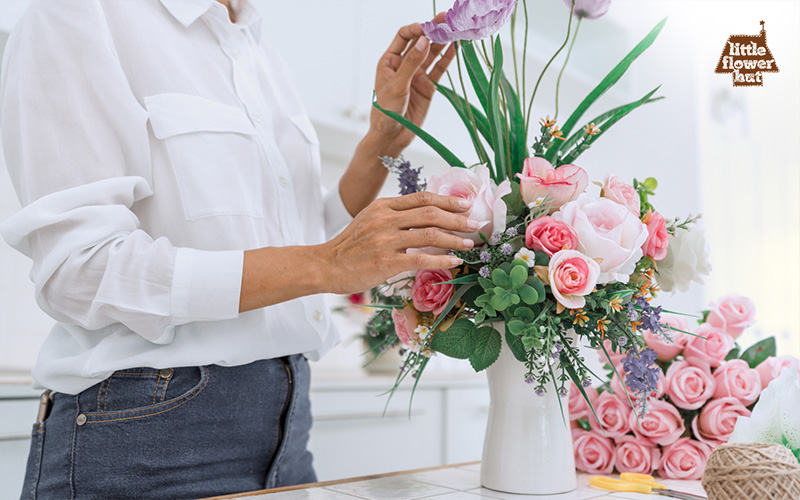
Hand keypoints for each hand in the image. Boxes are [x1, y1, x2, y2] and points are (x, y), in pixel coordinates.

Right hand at [320, 192, 477, 294]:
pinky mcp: (386, 262)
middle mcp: (385, 220)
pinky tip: (455, 262)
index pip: (421, 198)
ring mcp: (386, 241)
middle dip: (457, 219)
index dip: (447, 200)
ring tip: (470, 244)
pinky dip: (441, 260)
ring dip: (454, 239)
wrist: (325, 265)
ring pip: (429, 235)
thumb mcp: (369, 220)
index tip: (465, 204)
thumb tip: (425, 216)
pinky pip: (421, 260)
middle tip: (475, 223)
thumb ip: (393, 216)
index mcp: (383, 207)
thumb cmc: (349, 247)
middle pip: (430, 214)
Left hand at [370, 14, 455, 156]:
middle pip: (420, 42)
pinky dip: (447, 59)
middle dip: (433, 30)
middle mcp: (404, 65)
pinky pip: (439, 69)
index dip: (416, 30)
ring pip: (432, 54)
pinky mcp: (428, 87)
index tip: (427, 28)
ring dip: (443, 42)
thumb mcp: (397, 85)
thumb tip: (424, 40)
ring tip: (455, 29)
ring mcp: (417, 76)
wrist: (392, 137)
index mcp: (390, 61)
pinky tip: (455, 47)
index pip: (404, 37)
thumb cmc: (385, 111)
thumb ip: (411, 63)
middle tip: (446, 18)